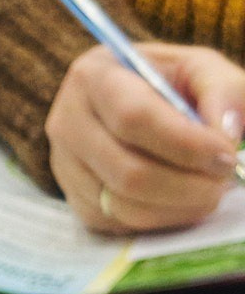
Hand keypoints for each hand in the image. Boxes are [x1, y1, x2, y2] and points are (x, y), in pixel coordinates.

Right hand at [45, 42, 244, 233]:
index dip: (185, 144)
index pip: (133, 117)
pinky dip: (164, 218)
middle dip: (189, 184)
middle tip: (224, 178)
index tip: (226, 155)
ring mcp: (66, 165)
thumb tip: (225, 132)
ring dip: (181, 205)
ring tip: (209, 187)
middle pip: (128, 171)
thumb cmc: (170, 84)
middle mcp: (68, 121)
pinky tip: (182, 197)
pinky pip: (123, 224)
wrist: (138, 107)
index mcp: (95, 75)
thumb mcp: (201, 70)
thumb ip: (224, 90)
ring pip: (126, 205)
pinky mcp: (77, 201)